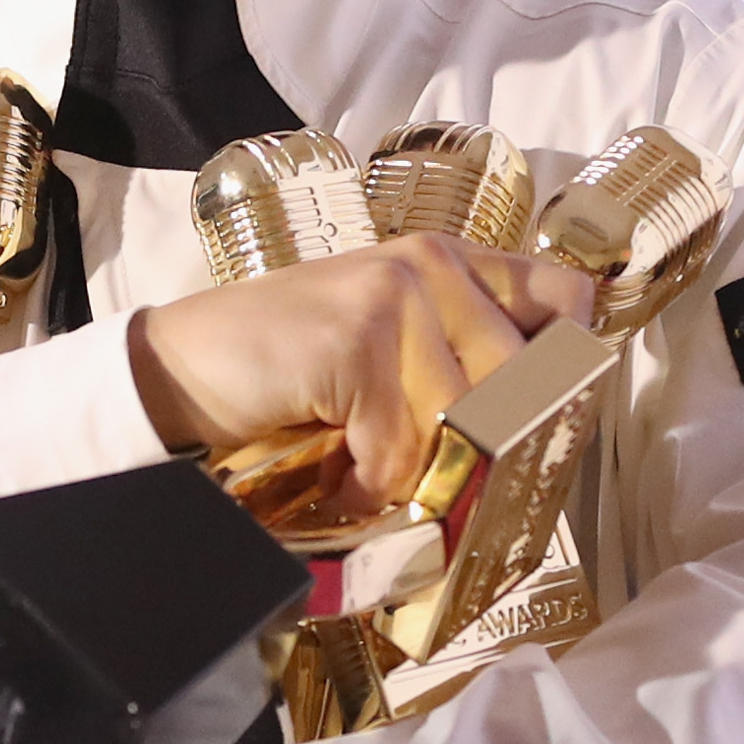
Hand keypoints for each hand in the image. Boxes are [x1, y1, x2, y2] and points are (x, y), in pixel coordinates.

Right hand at [129, 237, 593, 507]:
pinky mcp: (356, 342)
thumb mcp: (386, 346)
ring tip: (366, 474)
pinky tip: (337, 476)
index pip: (564, 299)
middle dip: (484, 450)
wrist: (178, 369)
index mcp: (449, 259)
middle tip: (435, 477)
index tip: (528, 425)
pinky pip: (400, 450)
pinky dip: (367, 484)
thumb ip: (456, 360)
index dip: (565, 371)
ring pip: (462, 424)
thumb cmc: (287, 369)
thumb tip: (540, 438)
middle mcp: (431, 264)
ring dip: (414, 474)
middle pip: (522, 384)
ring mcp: (393, 297)